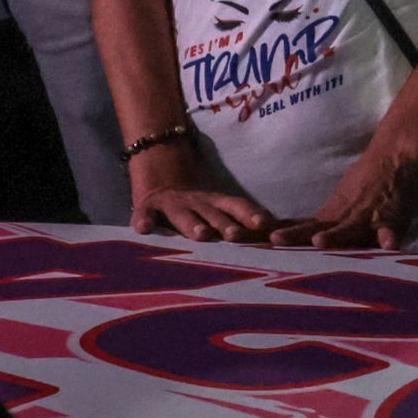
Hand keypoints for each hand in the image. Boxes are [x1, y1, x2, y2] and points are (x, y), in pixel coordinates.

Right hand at [133, 165, 274, 241]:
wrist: (160, 182)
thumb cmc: (197, 208)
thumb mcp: (217, 209)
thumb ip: (239, 221)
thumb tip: (274, 235)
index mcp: (216, 203)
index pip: (237, 206)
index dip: (250, 214)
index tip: (264, 224)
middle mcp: (196, 203)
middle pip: (212, 213)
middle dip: (225, 223)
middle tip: (235, 234)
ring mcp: (171, 205)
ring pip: (182, 215)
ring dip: (193, 224)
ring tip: (201, 233)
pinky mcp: (147, 209)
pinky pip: (145, 215)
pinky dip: (144, 221)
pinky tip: (143, 229)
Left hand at [268, 124, 417, 247]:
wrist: (395, 154)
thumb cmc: (368, 178)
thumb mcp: (340, 201)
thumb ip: (323, 222)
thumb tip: (297, 236)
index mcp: (329, 216)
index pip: (296, 228)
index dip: (274, 234)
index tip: (251, 238)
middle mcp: (343, 218)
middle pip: (314, 229)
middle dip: (294, 235)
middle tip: (273, 238)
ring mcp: (367, 218)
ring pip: (348, 228)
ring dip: (334, 236)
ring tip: (320, 242)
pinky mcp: (391, 218)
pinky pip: (390, 230)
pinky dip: (388, 237)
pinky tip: (388, 246)